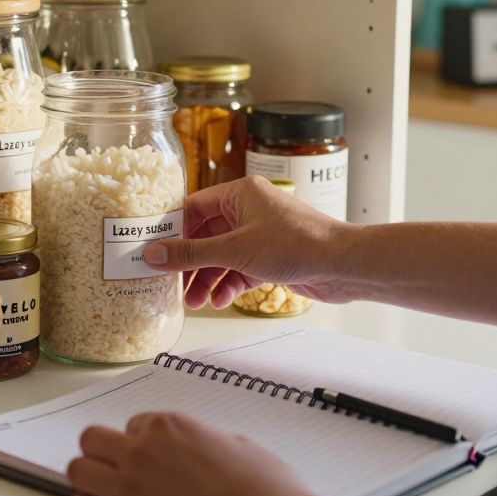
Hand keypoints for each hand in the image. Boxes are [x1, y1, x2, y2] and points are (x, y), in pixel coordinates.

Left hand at [68, 411, 357, 495]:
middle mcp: (142, 450)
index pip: (131, 425)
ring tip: (107, 492)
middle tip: (116, 468)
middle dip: (102, 453)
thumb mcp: (235, 445)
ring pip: (78, 471)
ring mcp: (129, 485)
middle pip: (91, 440)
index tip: (150, 456)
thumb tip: (195, 452)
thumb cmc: (263, 489)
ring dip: (90, 480)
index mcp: (169, 425)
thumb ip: (202, 443)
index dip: (140, 441)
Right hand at [141, 175, 355, 307]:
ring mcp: (261, 233)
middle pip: (206, 236)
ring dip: (208, 279)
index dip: (173, 232)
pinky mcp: (272, 256)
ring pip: (223, 255)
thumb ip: (191, 254)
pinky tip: (222, 300)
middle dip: (191, 264)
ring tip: (198, 302)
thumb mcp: (234, 251)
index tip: (155, 253)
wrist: (342, 265)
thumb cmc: (297, 244)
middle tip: (175, 286)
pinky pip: (240, 268)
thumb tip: (154, 254)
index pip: (193, 208)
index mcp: (239, 193)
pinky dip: (229, 283)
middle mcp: (249, 209)